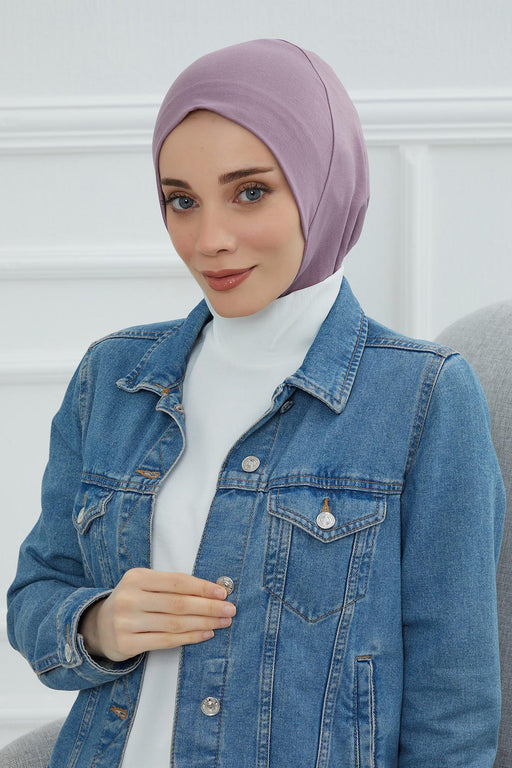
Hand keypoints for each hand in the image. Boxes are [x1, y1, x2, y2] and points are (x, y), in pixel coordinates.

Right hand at [78, 568, 234, 661]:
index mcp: (136, 577)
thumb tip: (213, 589)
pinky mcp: (126, 644)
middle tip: (229, 609)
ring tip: (222, 622)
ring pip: (174, 623)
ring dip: (204, 623)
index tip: (223, 592)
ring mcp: (126, 622)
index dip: (202, 587)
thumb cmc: (133, 601)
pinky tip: (206, 634)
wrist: (99, 626)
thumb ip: (173, 586)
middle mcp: (129, 598)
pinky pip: (166, 641)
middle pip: (178, 604)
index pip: (176, 582)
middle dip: (208, 606)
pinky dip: (190, 638)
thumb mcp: (146, 585)